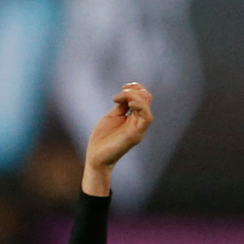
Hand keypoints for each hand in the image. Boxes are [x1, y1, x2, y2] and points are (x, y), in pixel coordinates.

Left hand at [81, 82, 153, 196]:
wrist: (96, 156)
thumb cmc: (103, 138)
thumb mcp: (113, 116)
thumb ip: (122, 106)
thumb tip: (126, 95)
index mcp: (134, 117)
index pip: (143, 98)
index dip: (136, 88)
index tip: (124, 87)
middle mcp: (139, 122)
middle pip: (147, 99)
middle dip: (135, 90)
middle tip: (121, 92)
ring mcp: (139, 128)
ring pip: (147, 107)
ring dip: (135, 96)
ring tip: (121, 97)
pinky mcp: (136, 134)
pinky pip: (147, 118)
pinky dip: (140, 106)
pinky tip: (129, 103)